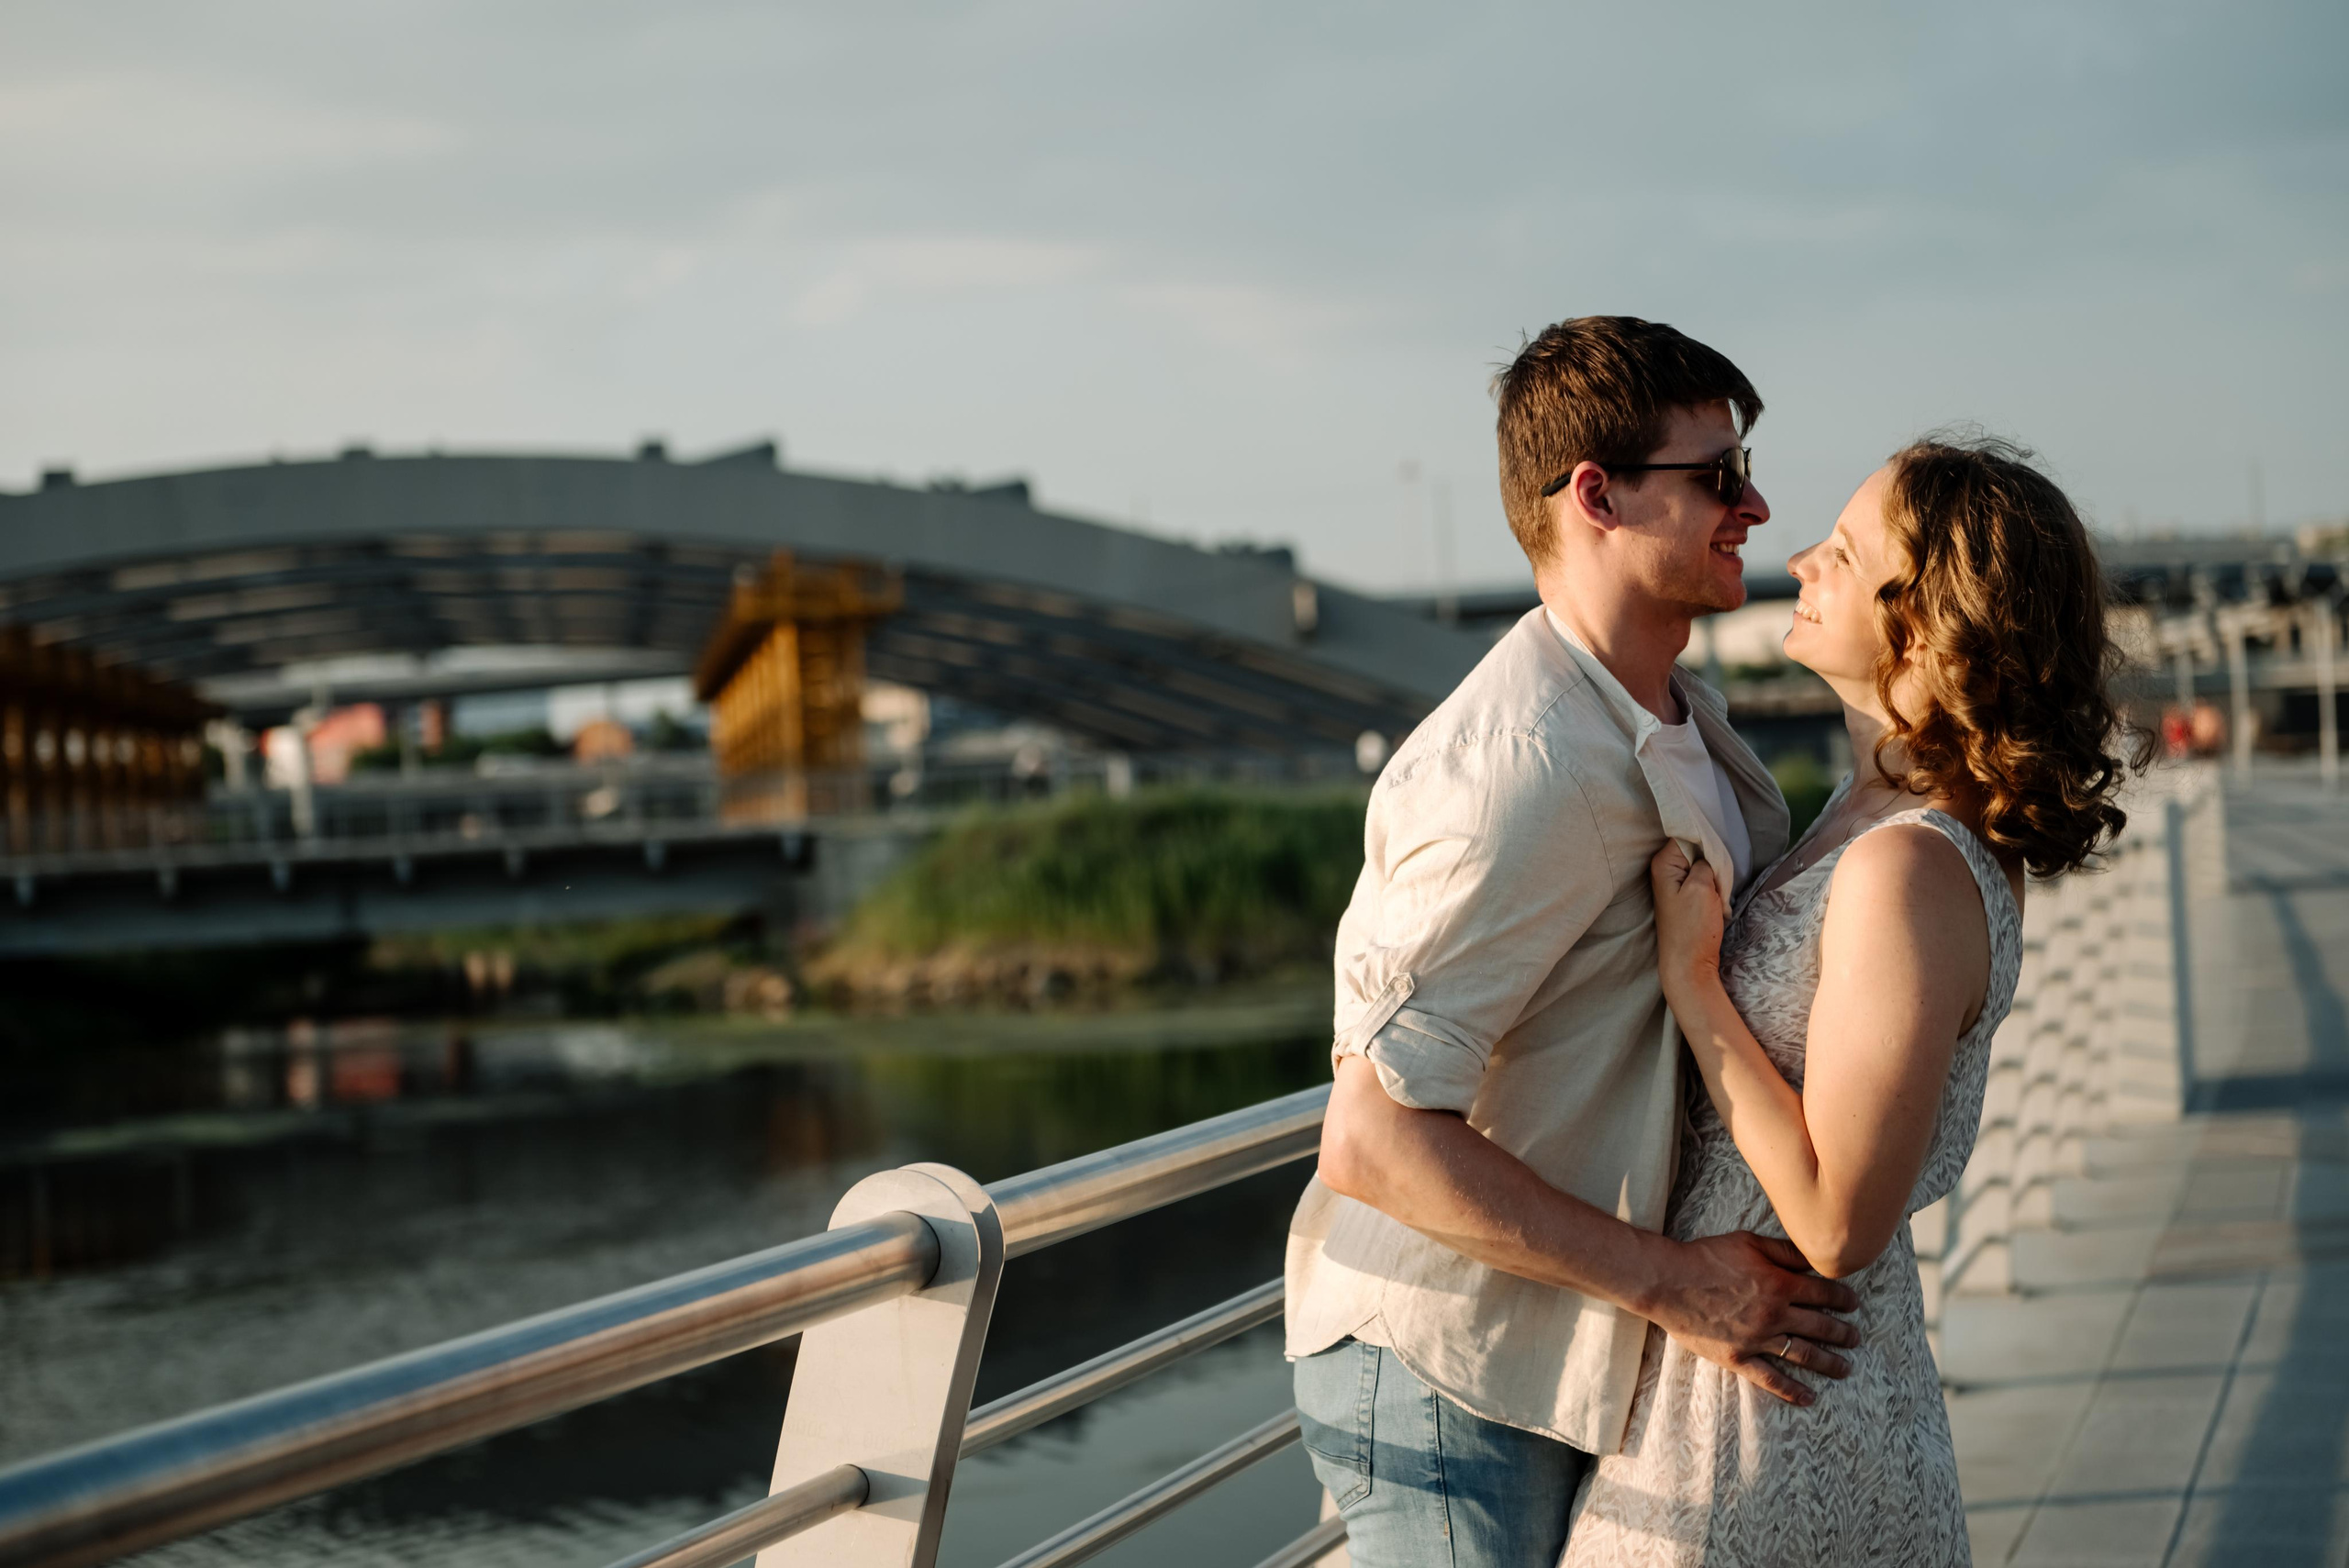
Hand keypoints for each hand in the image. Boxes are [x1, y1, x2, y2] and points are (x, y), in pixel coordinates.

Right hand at [1639, 1232, 1861, 1405]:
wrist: (1668, 1281)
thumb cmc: (1706, 1256)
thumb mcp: (1748, 1242)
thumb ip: (1784, 1251)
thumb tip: (1814, 1257)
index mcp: (1780, 1284)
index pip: (1824, 1294)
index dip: (1843, 1299)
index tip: (1853, 1304)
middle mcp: (1775, 1314)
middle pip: (1820, 1327)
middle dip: (1843, 1333)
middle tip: (1855, 1339)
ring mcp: (1757, 1339)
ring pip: (1803, 1355)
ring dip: (1829, 1362)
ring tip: (1845, 1368)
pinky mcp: (1738, 1357)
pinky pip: (1770, 1379)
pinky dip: (1791, 1391)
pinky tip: (1809, 1398)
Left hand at [1649, 840, 1724, 993]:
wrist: (1690, 964)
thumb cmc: (1693, 928)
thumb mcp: (1702, 887)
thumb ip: (1704, 862)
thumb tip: (1707, 852)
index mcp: (1663, 863)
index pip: (1686, 832)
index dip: (1705, 836)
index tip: (1721, 844)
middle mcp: (1664, 870)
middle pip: (1694, 847)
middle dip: (1711, 855)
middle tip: (1723, 868)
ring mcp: (1674, 884)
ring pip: (1701, 864)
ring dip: (1714, 871)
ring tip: (1720, 884)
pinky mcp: (1685, 896)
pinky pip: (1702, 879)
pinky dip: (1713, 883)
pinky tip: (1718, 892)